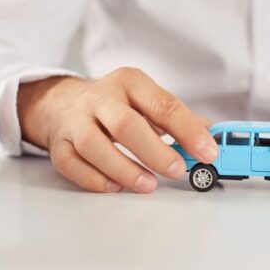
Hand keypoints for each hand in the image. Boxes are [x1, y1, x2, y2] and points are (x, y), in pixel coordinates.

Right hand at [17, 67, 216, 192]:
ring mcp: (76, 121)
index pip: (164, 105)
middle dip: (155, 150)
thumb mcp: (146, 100)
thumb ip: (177, 119)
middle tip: (177, 170)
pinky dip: (95, 179)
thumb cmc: (114, 105)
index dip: (188, 130)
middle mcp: (101, 98)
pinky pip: (73, 164)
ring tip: (148, 185)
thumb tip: (211, 135)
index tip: (207, 151)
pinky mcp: (58, 144)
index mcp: (130, 83)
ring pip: (96, 145)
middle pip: (127, 124)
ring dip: (125, 169)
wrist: (61, 102)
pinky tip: (116, 187)